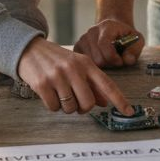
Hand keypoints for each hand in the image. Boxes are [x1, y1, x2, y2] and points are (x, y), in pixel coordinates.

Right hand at [16, 37, 131, 114]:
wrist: (29, 48)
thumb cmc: (56, 60)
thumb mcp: (77, 65)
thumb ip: (91, 83)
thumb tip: (104, 102)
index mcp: (86, 64)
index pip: (107, 85)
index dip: (119, 100)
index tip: (130, 112)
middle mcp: (73, 69)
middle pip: (88, 103)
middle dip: (82, 108)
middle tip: (74, 101)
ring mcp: (57, 76)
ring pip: (70, 108)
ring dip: (65, 107)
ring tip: (59, 93)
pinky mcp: (42, 84)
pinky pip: (54, 107)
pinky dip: (52, 105)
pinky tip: (49, 93)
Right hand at [74, 18, 143, 67]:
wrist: (113, 29)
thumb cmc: (126, 36)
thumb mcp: (137, 39)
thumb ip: (135, 49)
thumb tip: (127, 60)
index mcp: (106, 26)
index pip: (105, 46)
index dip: (114, 59)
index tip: (120, 61)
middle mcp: (92, 31)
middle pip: (97, 58)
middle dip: (109, 64)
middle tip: (115, 61)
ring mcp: (82, 39)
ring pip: (90, 63)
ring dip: (102, 66)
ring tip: (108, 60)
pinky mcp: (77, 47)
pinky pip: (83, 63)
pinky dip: (93, 65)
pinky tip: (100, 60)